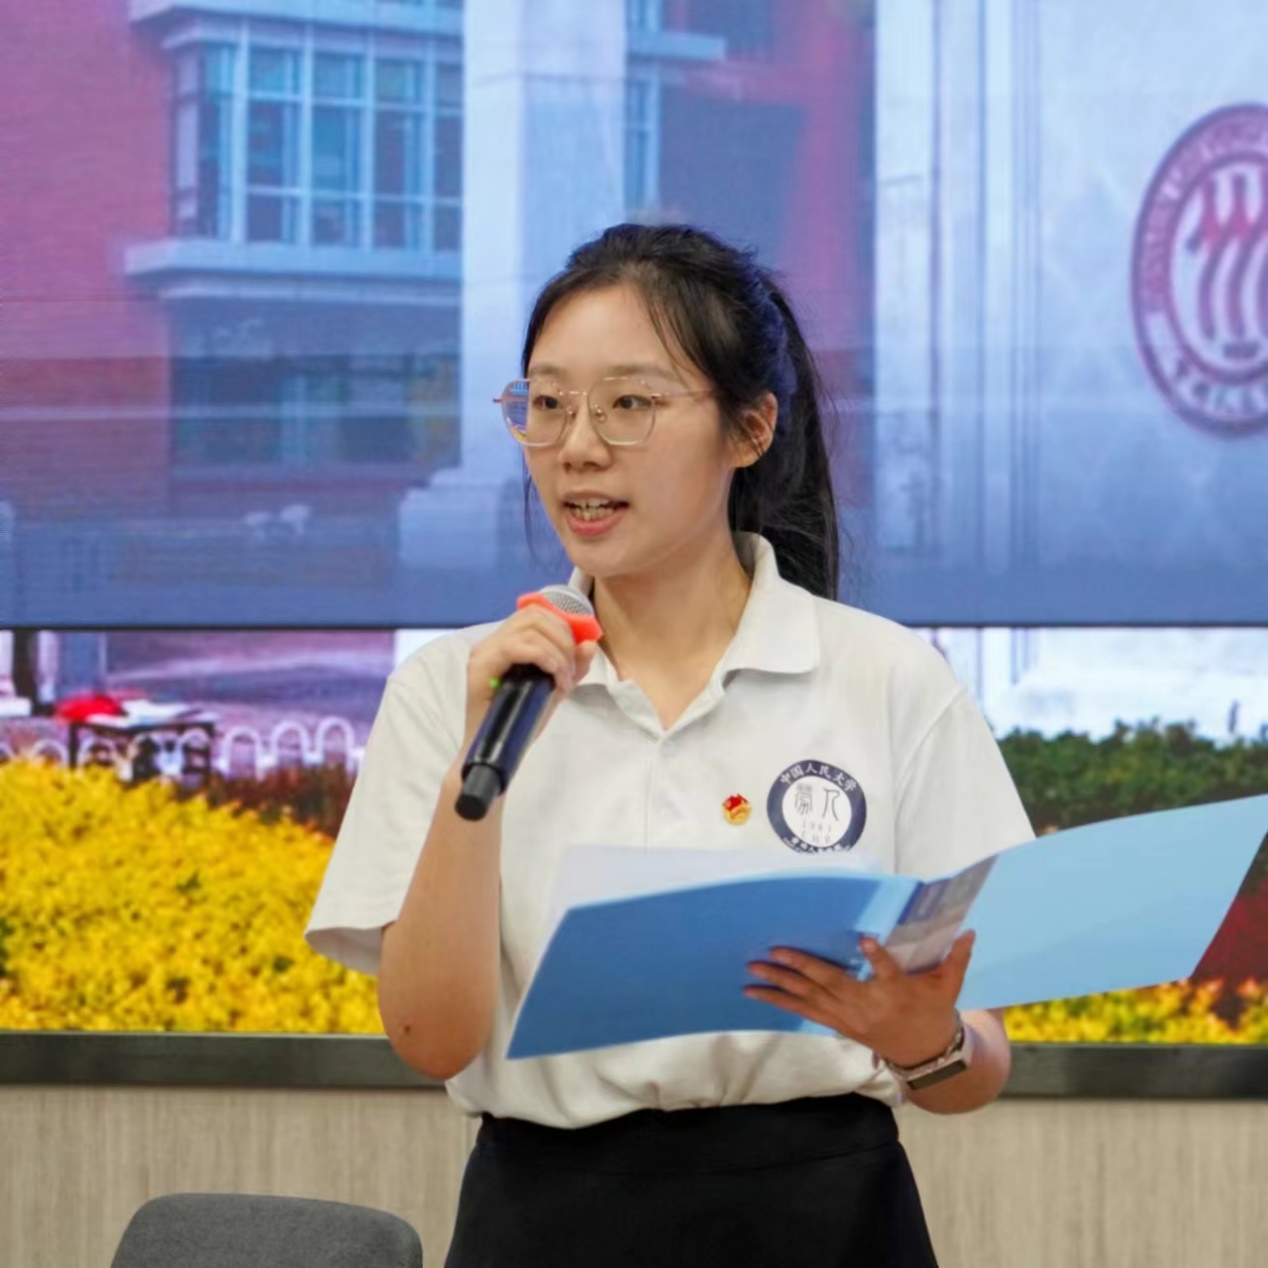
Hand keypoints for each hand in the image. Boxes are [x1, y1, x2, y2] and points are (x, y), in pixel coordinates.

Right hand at [462, 606, 599, 749]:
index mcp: (506, 642)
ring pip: (529, 629)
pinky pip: (516, 647)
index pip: (536, 613)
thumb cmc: (520, 722)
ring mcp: (484, 652)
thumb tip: (589, 643)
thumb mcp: (553, 690)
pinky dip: (543, 657)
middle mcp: (491, 641)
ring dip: (556, 652)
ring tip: (562, 680)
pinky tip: (552, 676)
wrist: (495, 752)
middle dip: (563, 638)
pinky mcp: (480, 667)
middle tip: (569, 671)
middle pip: (535, 615)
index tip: (577, 653)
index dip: (563, 625)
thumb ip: (572, 667)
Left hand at [744, 932, 975, 1068]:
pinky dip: (781, 1002)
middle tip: (774, 952)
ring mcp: (849, 1017)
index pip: (890, 973)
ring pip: (810, 1000)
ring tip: (752, 973)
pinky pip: (804, 1012)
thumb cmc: (934, 1012)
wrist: (923, 1055)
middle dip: (802, 968)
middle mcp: (867, 1005)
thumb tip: (969, 930)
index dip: (880, 959)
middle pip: (832, 985)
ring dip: (780, 986)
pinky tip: (758, 992)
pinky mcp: (837, 1023)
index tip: (868, 941)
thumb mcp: (949, 987)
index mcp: (897, 992)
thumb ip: (956, 958)